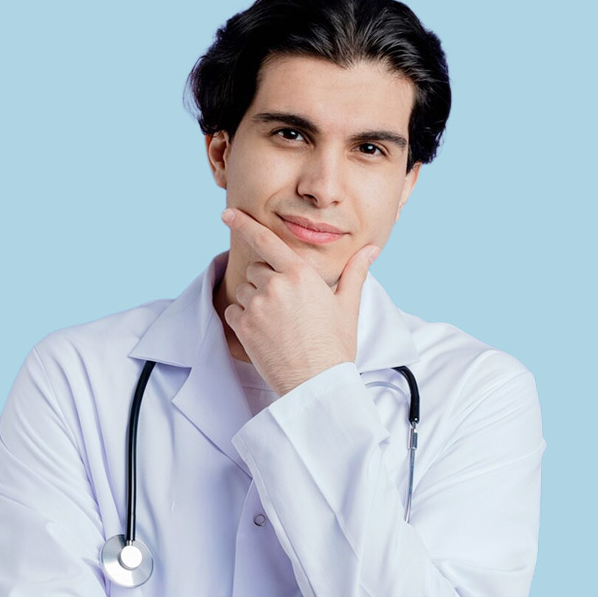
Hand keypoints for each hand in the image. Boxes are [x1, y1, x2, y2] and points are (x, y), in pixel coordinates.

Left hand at [221, 208, 379, 395]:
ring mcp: (257, 306)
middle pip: (256, 269)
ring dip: (254, 301)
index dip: (243, 224)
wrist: (317, 383)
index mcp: (301, 273)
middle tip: (286, 308)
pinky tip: (265, 334)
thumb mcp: (347, 306)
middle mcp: (276, 284)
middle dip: (266, 282)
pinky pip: (234, 312)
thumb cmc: (335, 345)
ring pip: (244, 290)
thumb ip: (354, 272)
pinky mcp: (243, 326)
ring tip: (278, 324)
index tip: (226, 213)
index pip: (266, 240)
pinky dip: (244, 320)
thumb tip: (370, 250)